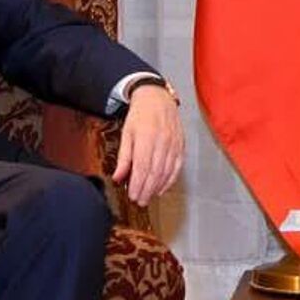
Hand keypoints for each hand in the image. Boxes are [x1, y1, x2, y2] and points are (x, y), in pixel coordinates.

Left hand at [111, 84, 183, 204]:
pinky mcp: (181, 145)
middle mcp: (162, 142)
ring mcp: (173, 144)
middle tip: (140, 201)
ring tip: (149, 197)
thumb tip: (118, 177)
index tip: (132, 195)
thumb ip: (124, 157)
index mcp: (146, 138)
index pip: (143, 167)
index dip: (138, 184)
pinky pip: (177, 167)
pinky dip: (170, 180)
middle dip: (147, 190)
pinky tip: (162, 188)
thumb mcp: (126, 133)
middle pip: (155, 172)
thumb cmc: (140, 115)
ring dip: (158, 188)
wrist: (157, 98)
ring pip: (167, 172)